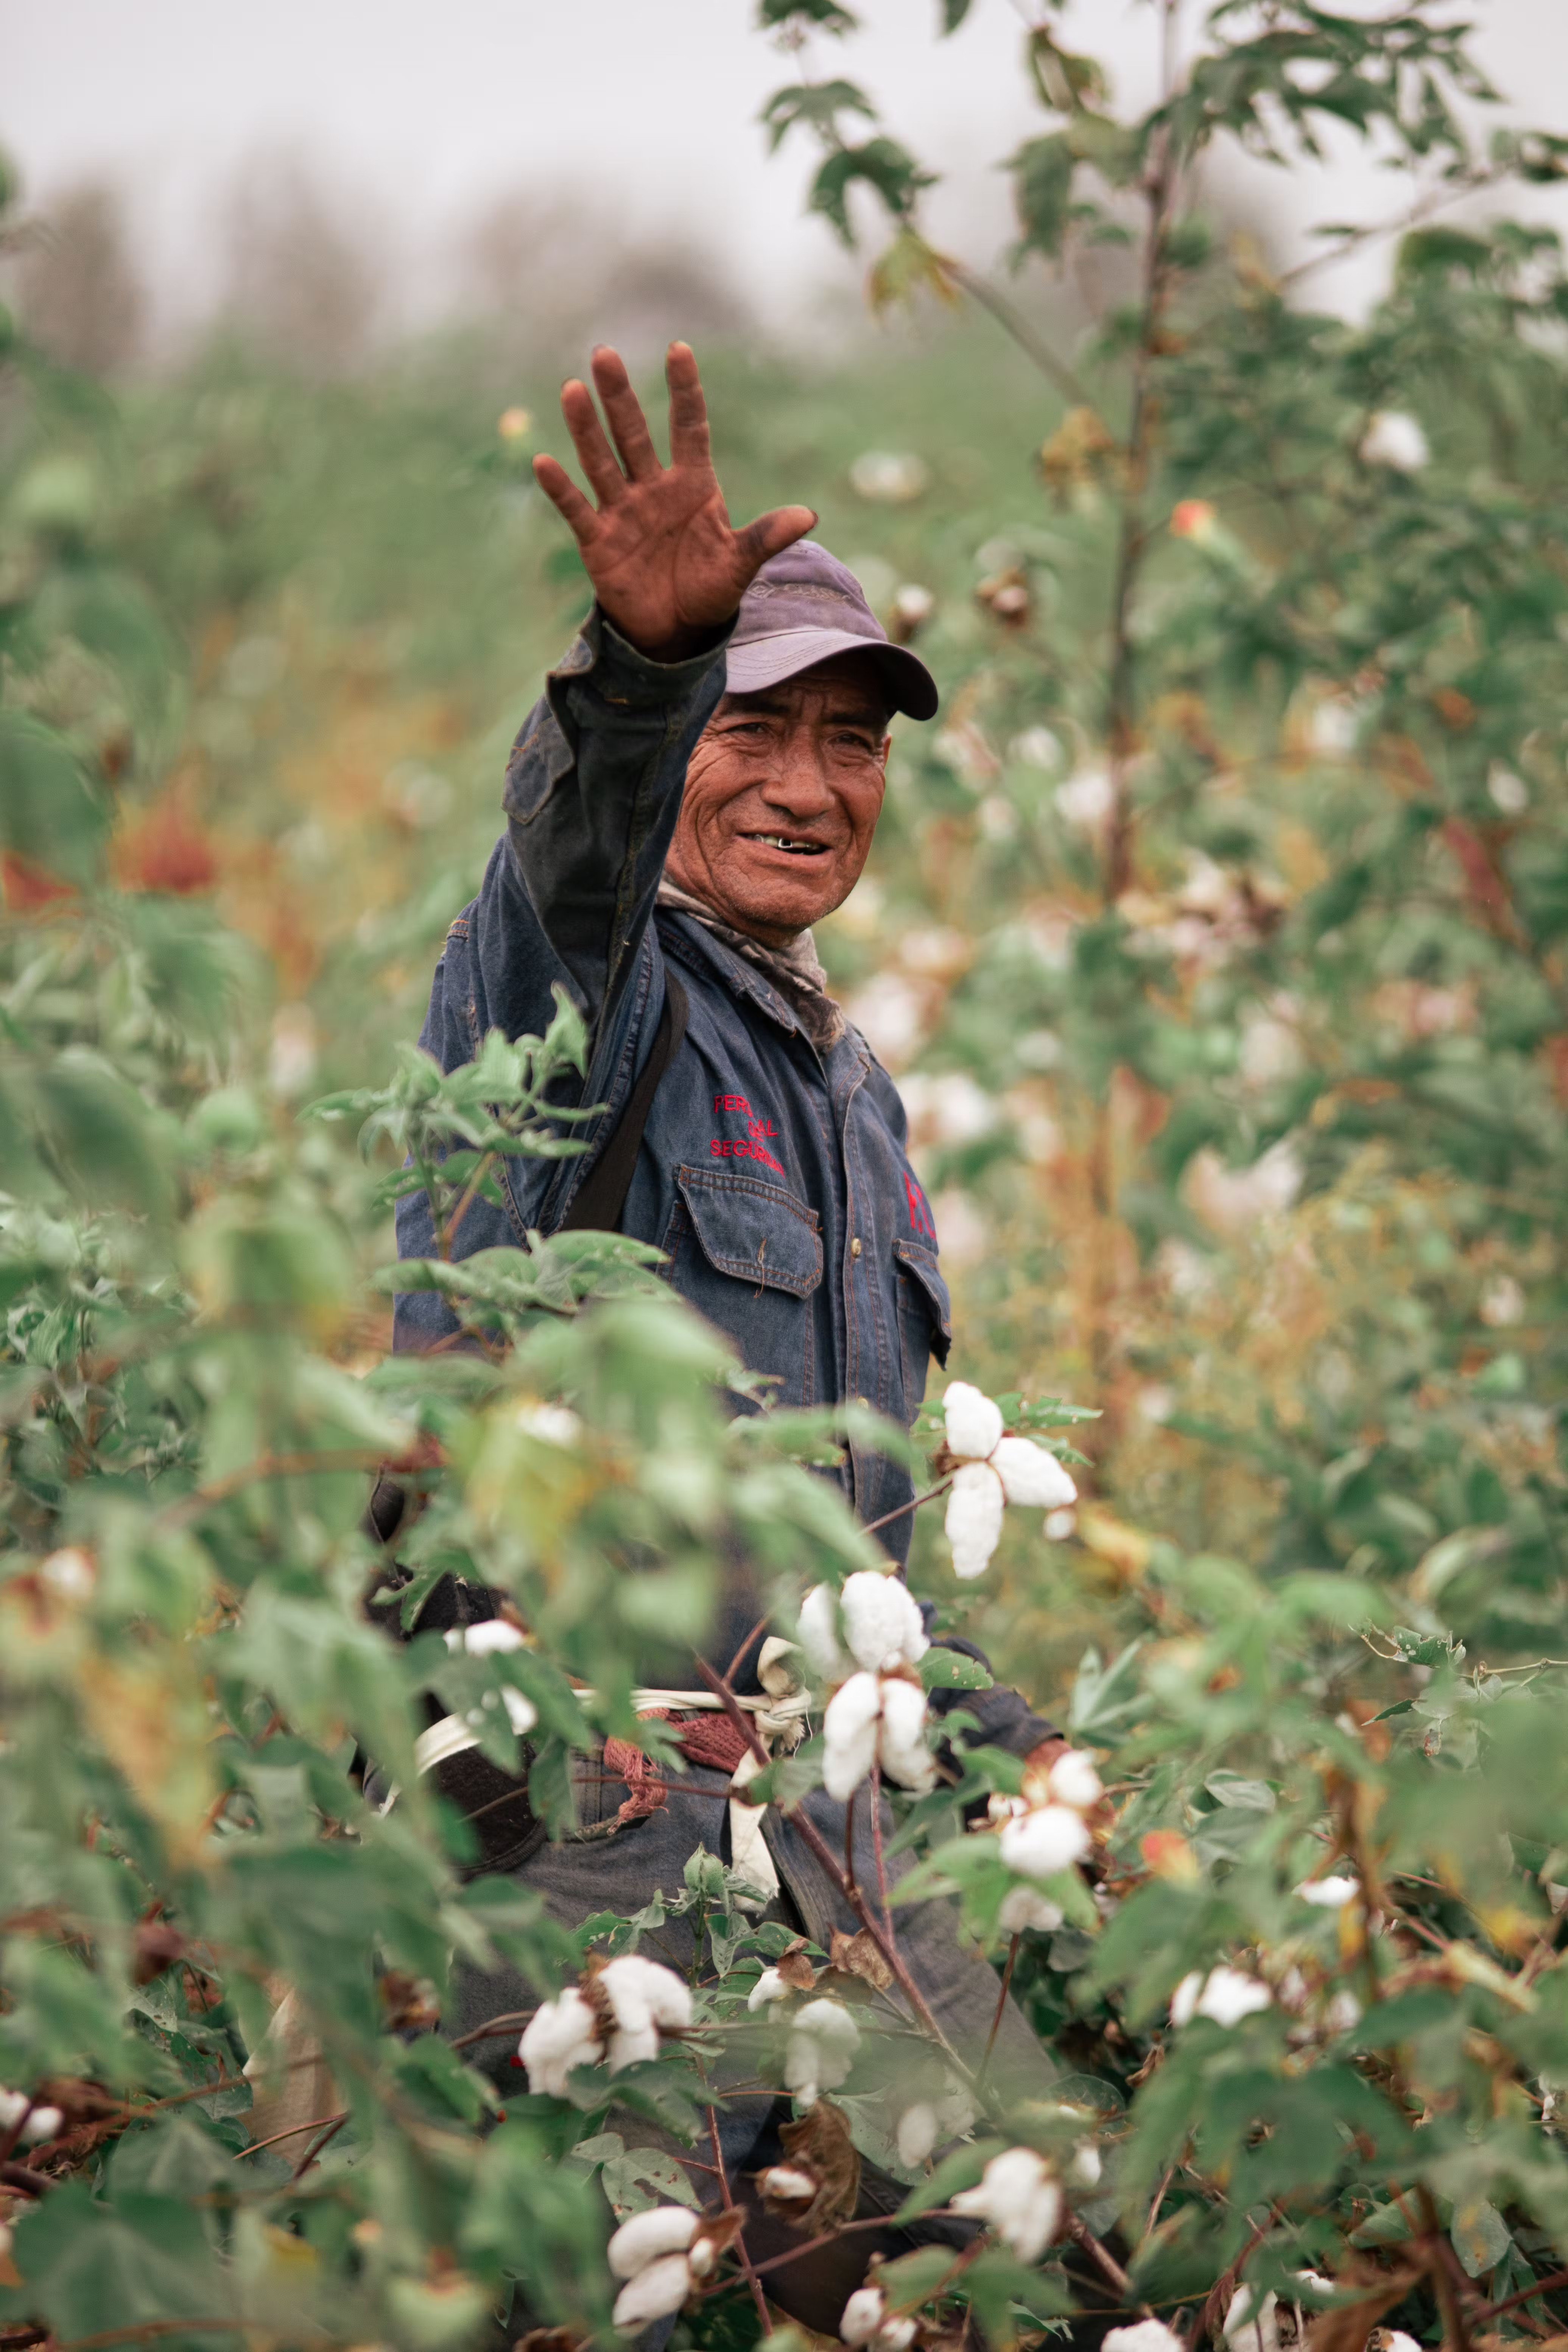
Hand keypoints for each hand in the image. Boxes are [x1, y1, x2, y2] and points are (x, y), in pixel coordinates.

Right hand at [533, 342, 816, 661]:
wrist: (677, 630)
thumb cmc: (709, 590)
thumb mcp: (740, 565)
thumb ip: (765, 538)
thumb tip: (808, 516)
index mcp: (693, 485)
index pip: (689, 427)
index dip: (684, 391)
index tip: (679, 349)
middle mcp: (654, 488)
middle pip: (635, 434)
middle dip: (620, 396)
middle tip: (604, 354)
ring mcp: (623, 511)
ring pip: (602, 461)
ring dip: (586, 428)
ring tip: (572, 390)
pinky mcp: (598, 540)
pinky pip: (577, 509)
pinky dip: (561, 489)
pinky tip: (544, 462)